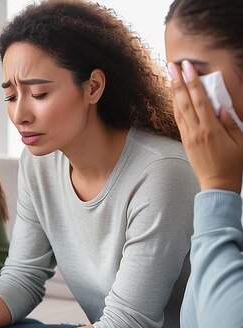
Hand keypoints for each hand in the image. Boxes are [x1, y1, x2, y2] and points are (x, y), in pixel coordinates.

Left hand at [168, 61, 242, 191]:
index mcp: (211, 129)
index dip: (192, 82)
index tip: (187, 67)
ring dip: (173, 91)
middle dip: (177, 81)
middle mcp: (196, 130)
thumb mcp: (240, 141)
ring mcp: (188, 136)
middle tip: (171, 64)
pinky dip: (175, 105)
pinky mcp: (185, 141)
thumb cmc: (233, 163)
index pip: (199, 100)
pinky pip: (178, 119)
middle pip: (184, 101)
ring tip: (169, 75)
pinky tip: (174, 96)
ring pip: (178, 109)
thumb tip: (220, 106)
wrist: (217, 184)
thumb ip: (230, 123)